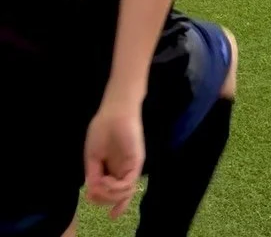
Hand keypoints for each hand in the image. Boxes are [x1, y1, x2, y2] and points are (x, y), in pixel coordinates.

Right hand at [84, 100, 144, 218]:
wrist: (113, 113)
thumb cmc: (101, 130)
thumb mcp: (92, 157)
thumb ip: (93, 176)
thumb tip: (92, 195)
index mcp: (111, 170)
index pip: (110, 192)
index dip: (102, 201)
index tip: (91, 200)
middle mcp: (122, 171)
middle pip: (117, 197)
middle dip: (103, 199)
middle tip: (94, 192)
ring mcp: (129, 167)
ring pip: (123, 193)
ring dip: (109, 195)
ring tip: (101, 184)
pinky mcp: (136, 162)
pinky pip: (129, 183)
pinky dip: (117, 188)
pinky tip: (107, 180)